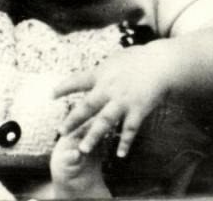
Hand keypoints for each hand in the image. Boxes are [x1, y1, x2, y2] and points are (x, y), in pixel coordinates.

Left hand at [53, 44, 169, 157]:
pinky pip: (129, 129)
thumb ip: (104, 69)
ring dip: (93, 136)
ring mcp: (123, 101)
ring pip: (105, 122)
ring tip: (83, 149)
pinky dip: (125, 142)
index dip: (64, 87)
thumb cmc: (139, 57)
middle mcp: (109, 88)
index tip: (51, 95)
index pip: (78, 80)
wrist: (161, 62)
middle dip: (73, 120)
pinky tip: (120, 154)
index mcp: (102, 73)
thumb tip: (95, 74)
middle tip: (60, 132)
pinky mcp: (138, 110)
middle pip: (87, 106)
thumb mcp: (116, 59)